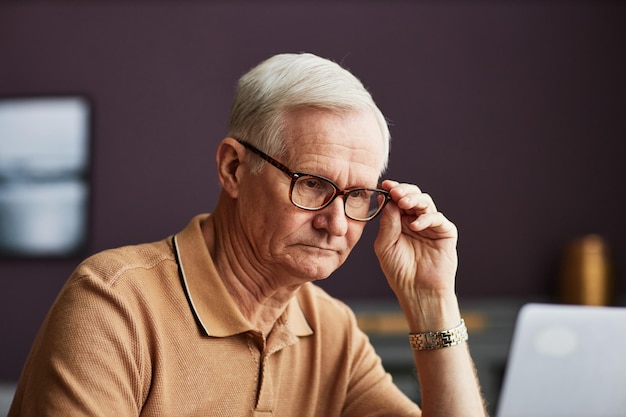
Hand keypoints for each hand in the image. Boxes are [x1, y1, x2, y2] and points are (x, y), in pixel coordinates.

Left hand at [374, 180, 457, 299]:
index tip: (385, 184)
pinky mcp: (445, 233)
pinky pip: (437, 218)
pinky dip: (426, 218)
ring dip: (414, 200)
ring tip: (403, 203)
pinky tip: (415, 225)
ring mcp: (431, 225)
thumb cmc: (399, 271)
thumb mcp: (385, 245)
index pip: (397, 199)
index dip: (392, 190)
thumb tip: (388, 200)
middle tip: (395, 192)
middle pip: (413, 196)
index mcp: (399, 221)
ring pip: (426, 202)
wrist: (417, 291)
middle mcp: (415, 220)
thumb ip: (387, 223)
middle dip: (403, 191)